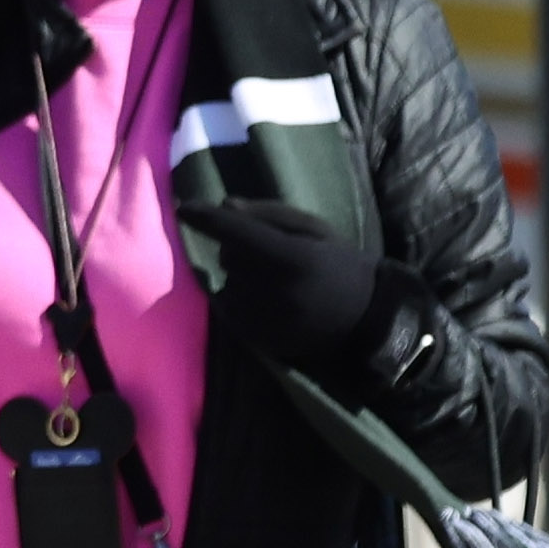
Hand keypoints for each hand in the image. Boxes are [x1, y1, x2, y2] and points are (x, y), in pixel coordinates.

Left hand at [198, 197, 397, 369]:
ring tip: (276, 283)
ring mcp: (266, 321)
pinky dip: (241, 302)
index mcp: (294, 258)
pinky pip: (230, 312)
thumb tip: (225, 205)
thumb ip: (271, 215)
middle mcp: (276, 291)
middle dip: (237, 250)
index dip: (209, 219)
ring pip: (226, 286)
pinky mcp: (259, 342)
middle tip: (269, 254)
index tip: (184, 206)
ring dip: (240, 278)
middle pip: (228, 258)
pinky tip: (271, 302)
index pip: (240, 233)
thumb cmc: (337, 264)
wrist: (364, 318)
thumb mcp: (315, 229)